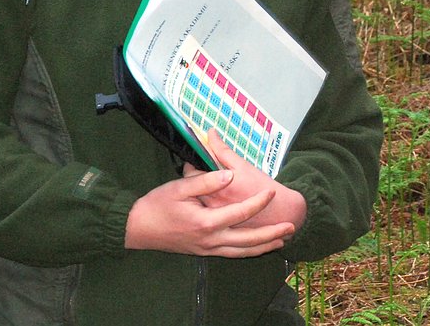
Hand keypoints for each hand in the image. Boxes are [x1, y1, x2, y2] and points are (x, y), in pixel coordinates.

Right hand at [124, 163, 292, 257]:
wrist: (137, 229)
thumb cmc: (157, 205)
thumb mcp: (180, 187)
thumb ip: (206, 181)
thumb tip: (229, 175)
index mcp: (206, 223)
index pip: (240, 213)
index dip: (258, 202)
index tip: (272, 192)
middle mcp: (210, 240)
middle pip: (248, 240)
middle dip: (271, 234)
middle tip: (291, 227)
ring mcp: (207, 249)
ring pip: (241, 251)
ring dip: (263, 246)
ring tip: (282, 241)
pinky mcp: (204, 251)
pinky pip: (232, 254)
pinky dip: (248, 252)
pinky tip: (257, 248)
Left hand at [190, 129, 306, 231]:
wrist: (280, 213)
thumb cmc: (262, 188)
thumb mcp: (243, 166)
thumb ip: (223, 151)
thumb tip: (210, 133)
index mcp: (216, 188)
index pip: (191, 173)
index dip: (192, 164)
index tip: (197, 160)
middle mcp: (211, 205)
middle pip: (190, 189)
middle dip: (193, 178)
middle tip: (200, 171)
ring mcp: (214, 219)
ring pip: (195, 202)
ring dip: (197, 192)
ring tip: (206, 186)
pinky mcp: (218, 227)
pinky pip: (204, 213)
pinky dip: (204, 205)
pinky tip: (213, 199)